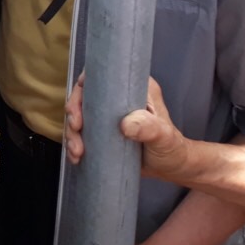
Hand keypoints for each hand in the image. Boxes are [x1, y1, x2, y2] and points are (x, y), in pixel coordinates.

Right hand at [65, 76, 188, 181]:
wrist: (172, 169)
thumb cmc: (173, 149)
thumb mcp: (164, 137)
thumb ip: (149, 128)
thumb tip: (125, 124)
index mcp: (134, 87)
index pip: (102, 75)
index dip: (84, 85)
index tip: (79, 106)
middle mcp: (118, 97)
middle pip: (84, 95)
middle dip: (73, 113)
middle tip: (76, 130)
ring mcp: (108, 115)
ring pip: (79, 115)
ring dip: (72, 133)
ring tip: (77, 152)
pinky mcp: (102, 131)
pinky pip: (82, 132)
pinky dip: (74, 143)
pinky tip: (76, 157)